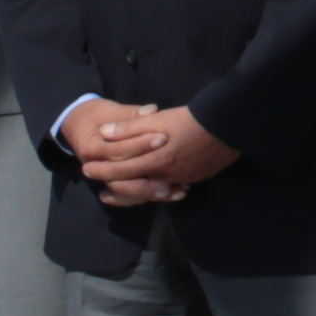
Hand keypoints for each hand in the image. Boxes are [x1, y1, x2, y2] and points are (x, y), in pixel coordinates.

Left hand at [74, 102, 237, 205]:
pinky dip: (159, 190)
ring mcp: (182, 179)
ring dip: (136, 194)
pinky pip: (172, 188)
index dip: (102, 170)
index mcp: (154, 161)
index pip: (121, 169)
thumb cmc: (191, 119)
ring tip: (123, 195)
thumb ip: (129, 128)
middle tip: (101, 189)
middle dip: (116, 187)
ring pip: (153, 192)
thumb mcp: (157, 119)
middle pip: (135, 187)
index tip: (87, 170)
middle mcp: (166, 176)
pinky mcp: (196, 177)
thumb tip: (104, 132)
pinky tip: (156, 188)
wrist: (229, 125)